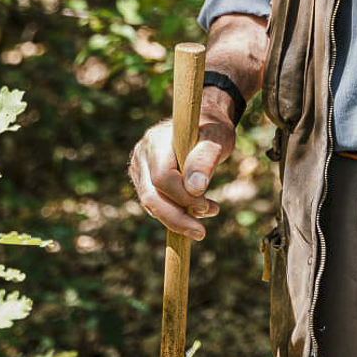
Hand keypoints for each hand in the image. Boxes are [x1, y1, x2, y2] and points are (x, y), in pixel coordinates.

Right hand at [128, 110, 235, 240]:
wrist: (203, 124)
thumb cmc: (213, 130)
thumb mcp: (217, 139)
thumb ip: (205, 159)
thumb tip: (195, 190)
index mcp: (157, 139)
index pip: (162, 178)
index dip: (184, 197)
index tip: (209, 206)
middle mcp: (142, 153)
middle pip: (151, 196)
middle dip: (177, 218)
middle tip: (202, 232)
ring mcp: (139, 166)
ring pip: (151, 204)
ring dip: (178, 218)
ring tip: (208, 213)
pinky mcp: (143, 179)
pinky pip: (155, 203)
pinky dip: (175, 213)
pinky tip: (196, 211)